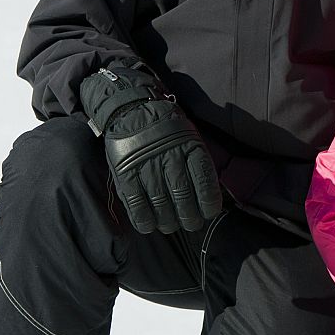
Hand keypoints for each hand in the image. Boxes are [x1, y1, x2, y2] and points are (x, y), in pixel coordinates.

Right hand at [81, 68, 221, 234]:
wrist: (132, 109)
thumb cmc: (166, 128)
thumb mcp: (189, 136)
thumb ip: (197, 162)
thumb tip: (208, 195)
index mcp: (189, 145)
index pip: (204, 179)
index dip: (209, 202)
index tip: (209, 213)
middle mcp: (169, 155)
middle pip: (183, 195)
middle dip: (189, 216)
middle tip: (191, 224)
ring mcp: (146, 165)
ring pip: (161, 203)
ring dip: (168, 221)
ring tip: (171, 226)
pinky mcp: (125, 173)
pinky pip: (136, 203)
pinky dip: (143, 219)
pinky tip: (150, 226)